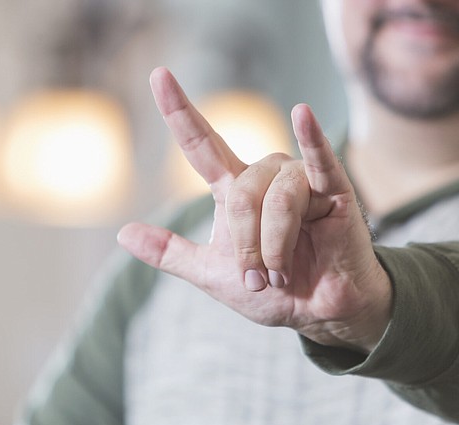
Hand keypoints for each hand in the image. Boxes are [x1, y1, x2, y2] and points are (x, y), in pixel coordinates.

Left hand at [118, 67, 390, 351]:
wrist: (317, 314)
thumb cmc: (271, 289)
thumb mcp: (211, 273)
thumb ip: (170, 252)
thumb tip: (123, 232)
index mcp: (234, 189)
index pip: (201, 143)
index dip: (179, 111)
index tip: (158, 75)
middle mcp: (264, 176)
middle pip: (241, 195)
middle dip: (246, 246)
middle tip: (259, 280)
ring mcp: (300, 180)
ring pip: (276, 199)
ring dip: (275, 246)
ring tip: (283, 274)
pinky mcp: (335, 192)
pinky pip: (320, 162)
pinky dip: (313, 139)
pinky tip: (303, 115)